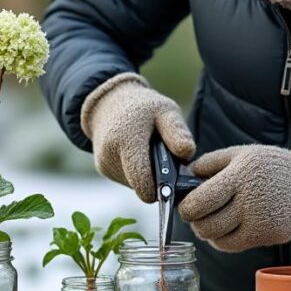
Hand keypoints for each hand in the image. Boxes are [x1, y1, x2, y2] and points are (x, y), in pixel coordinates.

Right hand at [80, 72, 195, 201]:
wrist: (110, 102)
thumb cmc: (143, 107)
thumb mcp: (165, 110)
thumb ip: (177, 131)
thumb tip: (187, 154)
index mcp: (127, 138)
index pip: (142, 178)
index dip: (159, 188)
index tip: (172, 185)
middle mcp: (110, 154)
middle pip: (140, 184)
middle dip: (155, 180)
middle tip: (165, 161)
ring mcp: (104, 163)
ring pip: (134, 184)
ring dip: (146, 175)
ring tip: (150, 153)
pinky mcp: (103, 168)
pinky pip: (126, 180)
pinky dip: (136, 173)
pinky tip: (139, 155)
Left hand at [178, 145, 290, 251]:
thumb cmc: (273, 168)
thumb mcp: (243, 153)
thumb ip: (211, 162)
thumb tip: (184, 175)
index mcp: (241, 175)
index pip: (201, 200)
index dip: (186, 207)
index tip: (184, 205)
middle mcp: (250, 200)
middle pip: (206, 223)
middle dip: (194, 221)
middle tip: (194, 214)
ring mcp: (259, 221)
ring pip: (216, 238)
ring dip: (206, 231)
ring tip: (209, 220)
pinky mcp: (266, 237)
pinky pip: (231, 245)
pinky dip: (221, 240)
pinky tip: (225, 228)